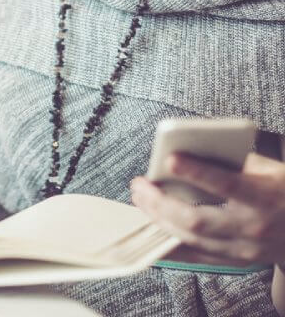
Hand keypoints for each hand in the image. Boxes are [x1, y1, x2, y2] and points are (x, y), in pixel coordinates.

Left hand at [130, 152, 284, 268]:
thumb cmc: (283, 188)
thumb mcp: (266, 167)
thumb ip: (231, 159)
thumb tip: (190, 148)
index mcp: (263, 196)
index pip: (225, 184)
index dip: (196, 171)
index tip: (170, 158)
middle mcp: (252, 227)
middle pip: (197, 220)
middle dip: (161, 203)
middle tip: (139, 185)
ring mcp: (244, 249)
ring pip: (192, 240)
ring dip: (160, 220)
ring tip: (141, 201)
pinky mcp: (237, 260)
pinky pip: (197, 256)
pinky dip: (172, 242)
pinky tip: (153, 228)